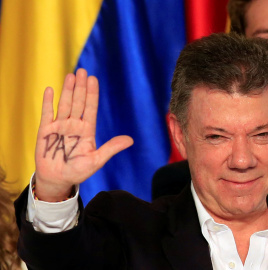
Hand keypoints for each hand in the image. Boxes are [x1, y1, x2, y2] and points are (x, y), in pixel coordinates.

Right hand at [34, 69, 132, 201]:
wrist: (57, 180)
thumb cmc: (78, 171)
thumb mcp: (96, 160)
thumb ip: (111, 148)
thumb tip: (131, 140)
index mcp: (87, 131)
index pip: (90, 108)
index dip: (92, 94)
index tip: (94, 80)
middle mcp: (74, 125)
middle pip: (78, 102)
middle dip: (81, 87)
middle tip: (83, 71)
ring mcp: (59, 126)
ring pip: (64, 104)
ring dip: (67, 90)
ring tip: (71, 76)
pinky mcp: (45, 131)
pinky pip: (47, 113)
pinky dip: (48, 102)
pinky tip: (51, 89)